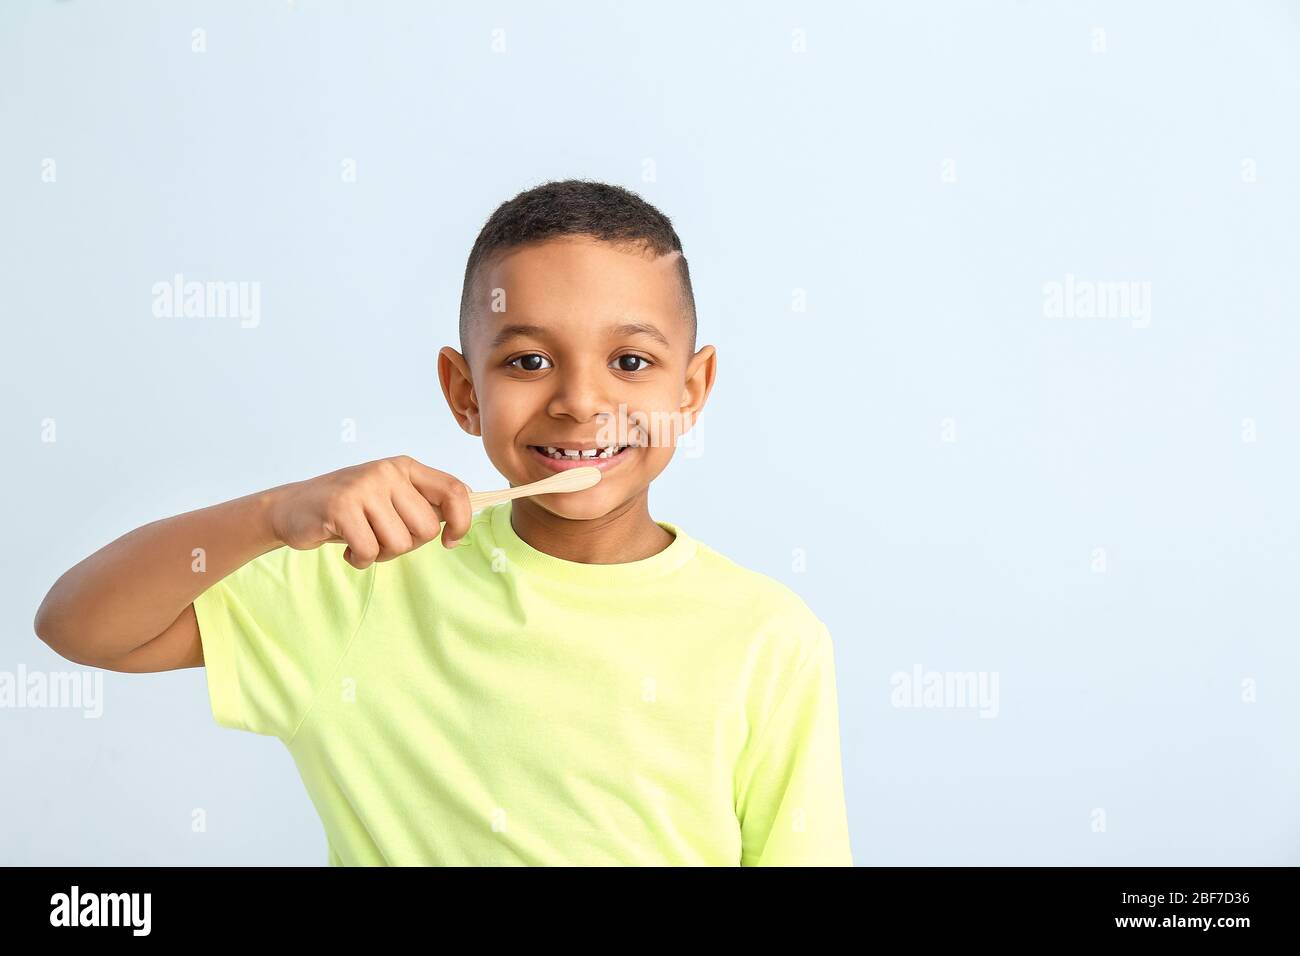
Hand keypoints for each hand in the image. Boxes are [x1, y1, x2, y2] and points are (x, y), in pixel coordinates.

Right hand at [267, 455, 472, 568]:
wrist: (291, 508)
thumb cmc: (349, 510)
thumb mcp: (389, 498)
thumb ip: (422, 504)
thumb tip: (464, 515)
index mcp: (405, 468)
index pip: (453, 490)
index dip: (461, 521)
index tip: (451, 541)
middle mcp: (387, 472)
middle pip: (427, 527)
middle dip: (408, 545)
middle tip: (381, 538)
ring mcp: (364, 487)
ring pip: (399, 543)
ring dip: (381, 554)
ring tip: (361, 539)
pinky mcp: (341, 508)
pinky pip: (370, 551)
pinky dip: (359, 560)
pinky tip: (346, 547)